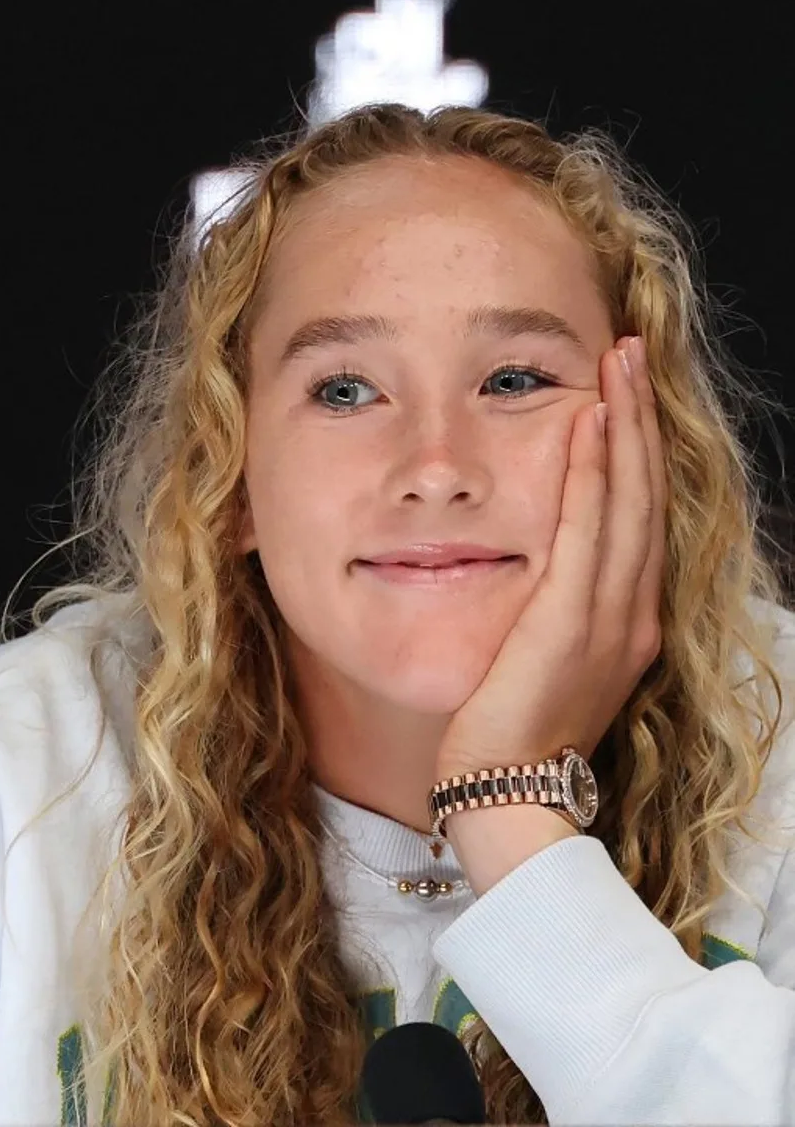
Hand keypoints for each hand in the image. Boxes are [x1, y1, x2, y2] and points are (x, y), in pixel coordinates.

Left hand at [435, 336, 667, 783]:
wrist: (505, 798)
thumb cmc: (508, 732)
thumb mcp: (543, 663)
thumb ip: (552, 612)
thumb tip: (532, 570)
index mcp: (626, 622)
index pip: (638, 517)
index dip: (636, 451)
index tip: (622, 396)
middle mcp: (631, 614)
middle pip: (645, 495)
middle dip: (639, 419)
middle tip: (628, 353)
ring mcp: (610, 618)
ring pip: (627, 501)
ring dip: (624, 426)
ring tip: (616, 363)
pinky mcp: (571, 622)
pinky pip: (588, 532)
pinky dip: (594, 473)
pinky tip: (589, 422)